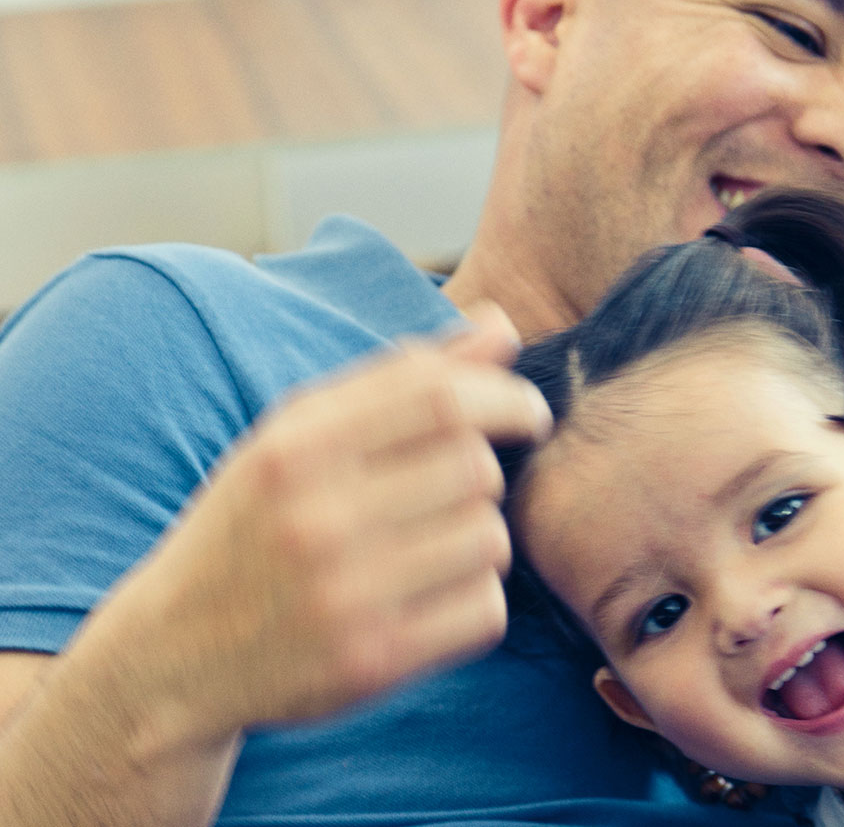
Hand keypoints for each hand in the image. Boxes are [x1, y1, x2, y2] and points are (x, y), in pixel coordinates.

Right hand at [102, 302, 548, 739]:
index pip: (440, 396)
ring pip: (489, 540)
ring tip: (433, 547)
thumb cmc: (258, 524)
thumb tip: (503, 324)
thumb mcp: (302, 437)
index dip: (508, 397)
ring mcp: (344, 594)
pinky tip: (430, 598)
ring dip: (482, 540)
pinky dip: (476, 601)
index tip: (528, 413)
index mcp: (295, 447)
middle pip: (477, 469)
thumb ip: (403, 378)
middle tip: (457, 492)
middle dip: (486, 475)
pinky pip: (485, 610)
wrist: (173, 656)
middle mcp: (316, 517)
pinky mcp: (372, 661)